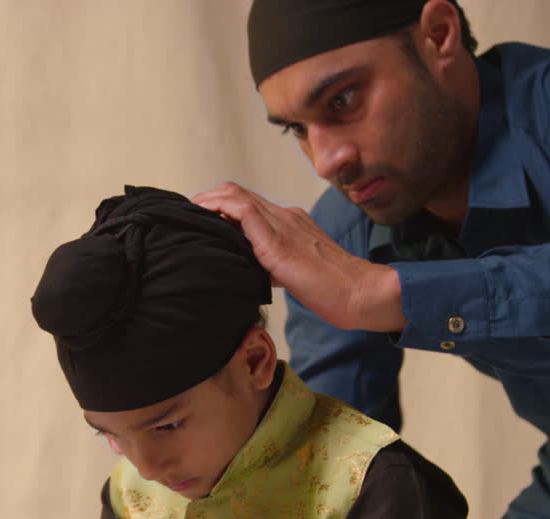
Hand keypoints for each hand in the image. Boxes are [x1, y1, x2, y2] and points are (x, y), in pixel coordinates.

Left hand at [193, 182, 405, 332]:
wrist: (359, 292)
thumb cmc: (334, 290)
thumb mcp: (296, 273)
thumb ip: (274, 266)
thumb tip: (251, 273)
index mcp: (291, 223)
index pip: (250, 203)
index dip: (224, 205)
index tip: (203, 217)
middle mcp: (286, 217)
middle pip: (240, 194)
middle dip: (210, 201)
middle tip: (190, 215)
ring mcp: (283, 225)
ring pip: (238, 197)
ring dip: (210, 202)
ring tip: (191, 213)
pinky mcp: (278, 241)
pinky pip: (244, 211)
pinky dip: (220, 209)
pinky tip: (205, 217)